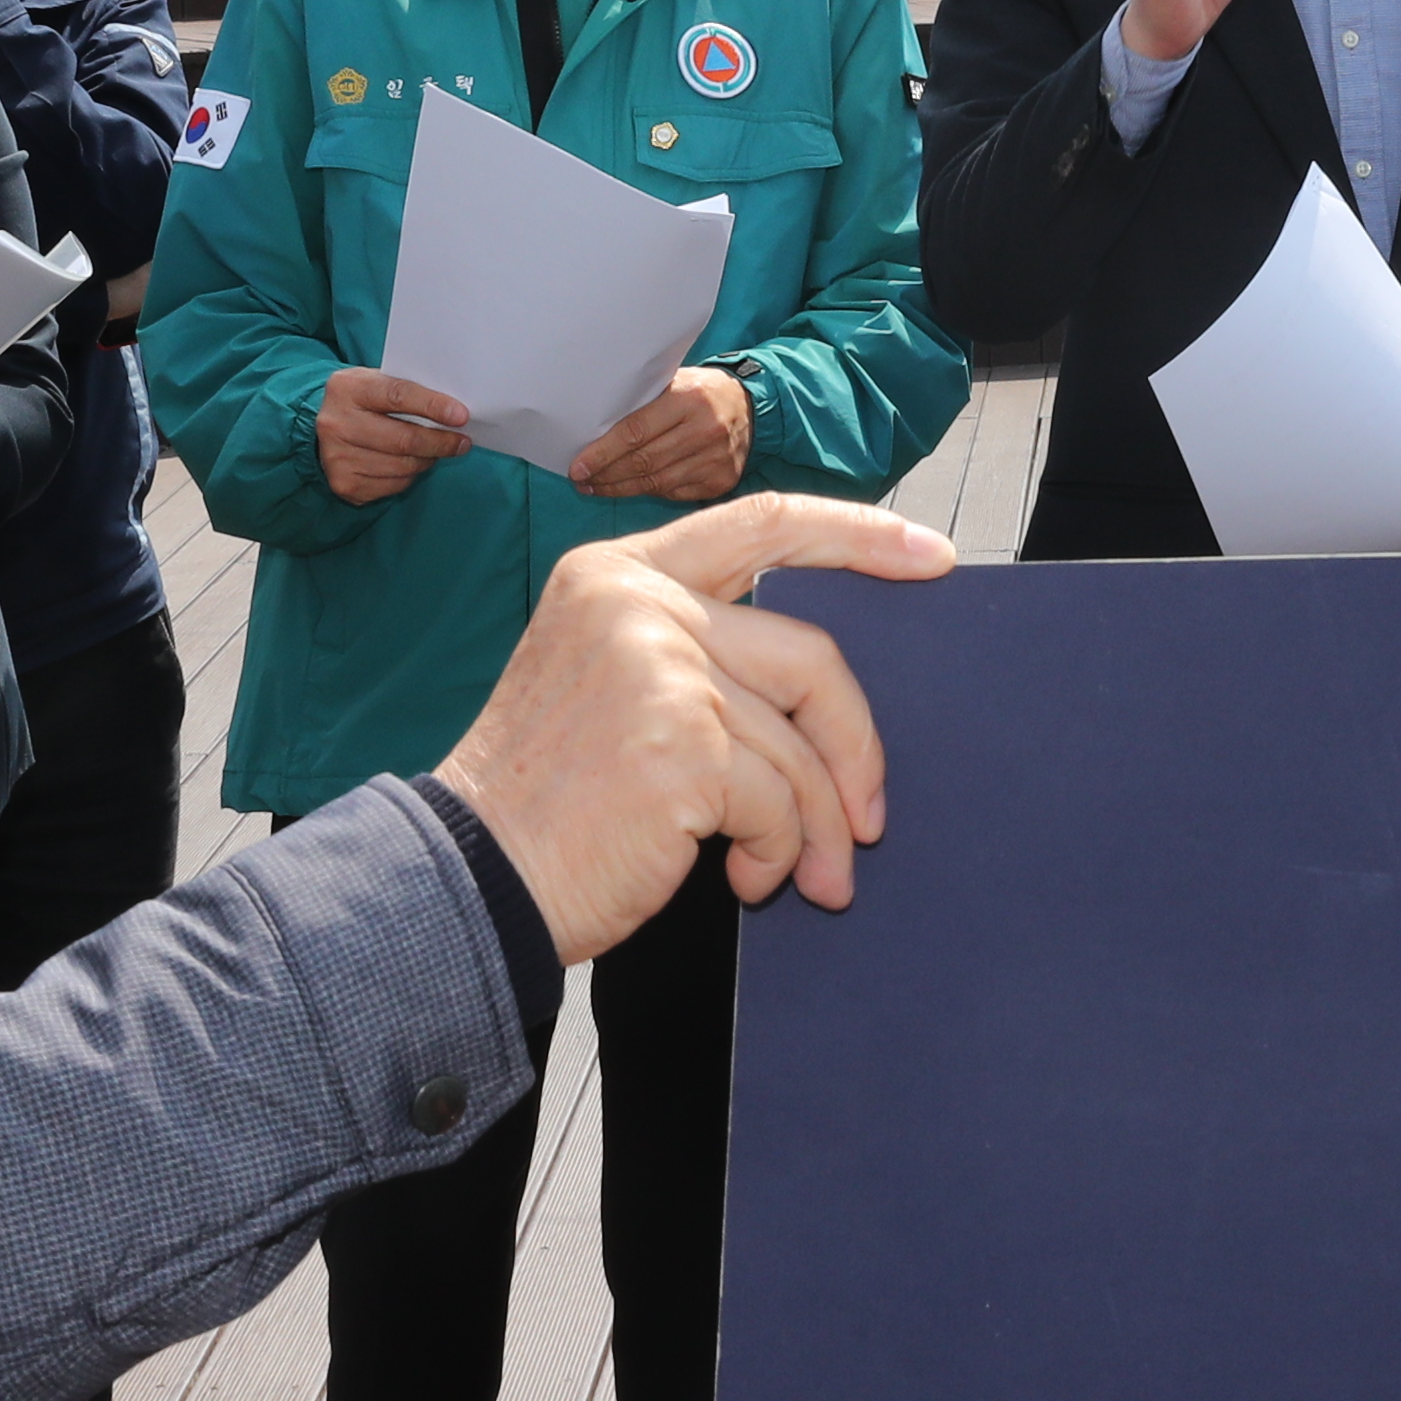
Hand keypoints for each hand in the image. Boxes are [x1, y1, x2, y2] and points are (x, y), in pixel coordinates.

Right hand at [318, 365, 474, 502]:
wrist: (325, 427)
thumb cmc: (364, 401)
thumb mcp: (377, 382)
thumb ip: (409, 391)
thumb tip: (454, 412)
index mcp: (347, 388)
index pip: (397, 395)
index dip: (433, 406)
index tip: (461, 416)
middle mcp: (337, 423)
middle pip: (402, 439)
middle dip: (440, 442)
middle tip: (462, 442)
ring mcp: (337, 457)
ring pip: (402, 466)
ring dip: (428, 459)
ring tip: (437, 451)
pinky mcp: (344, 484)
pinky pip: (394, 484)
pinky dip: (410, 475)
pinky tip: (411, 463)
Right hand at [436, 490, 954, 953]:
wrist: (469, 878)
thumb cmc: (545, 801)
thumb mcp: (611, 685)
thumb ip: (698, 656)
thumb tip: (822, 703)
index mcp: (617, 572)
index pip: (763, 521)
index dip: (859, 536)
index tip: (930, 556)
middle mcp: (636, 601)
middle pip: (810, 655)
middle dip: (855, 745)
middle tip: (872, 817)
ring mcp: (659, 665)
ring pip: (798, 745)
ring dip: (816, 826)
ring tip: (807, 877)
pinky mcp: (682, 742)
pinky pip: (778, 800)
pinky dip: (777, 852)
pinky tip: (746, 879)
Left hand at [573, 364, 753, 504]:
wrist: (750, 406)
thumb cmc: (699, 392)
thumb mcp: (674, 382)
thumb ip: (643, 402)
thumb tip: (593, 431)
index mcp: (689, 398)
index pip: (635, 431)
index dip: (602, 452)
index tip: (577, 466)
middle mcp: (705, 430)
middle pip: (643, 461)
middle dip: (605, 474)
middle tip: (581, 480)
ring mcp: (716, 459)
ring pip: (656, 483)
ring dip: (620, 488)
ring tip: (596, 487)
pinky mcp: (721, 480)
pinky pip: (674, 493)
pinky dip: (648, 492)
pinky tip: (630, 489)